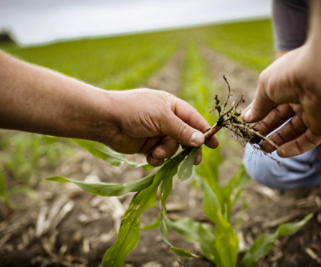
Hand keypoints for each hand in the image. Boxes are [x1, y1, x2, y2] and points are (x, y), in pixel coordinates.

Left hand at [101, 89, 218, 165]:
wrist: (106, 120)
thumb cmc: (135, 111)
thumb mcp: (162, 118)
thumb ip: (182, 130)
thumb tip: (201, 140)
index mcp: (171, 106)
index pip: (193, 119)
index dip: (204, 132)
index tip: (214, 145)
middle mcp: (166, 120)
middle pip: (186, 137)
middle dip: (189, 149)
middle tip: (195, 161)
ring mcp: (156, 133)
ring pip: (172, 148)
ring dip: (167, 152)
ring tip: (157, 151)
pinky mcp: (147, 146)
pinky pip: (159, 156)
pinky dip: (156, 158)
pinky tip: (150, 155)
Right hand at [242, 46, 320, 156]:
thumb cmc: (291, 76)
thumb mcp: (266, 87)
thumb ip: (258, 105)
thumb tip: (247, 119)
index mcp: (288, 84)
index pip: (271, 103)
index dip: (259, 114)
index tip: (247, 124)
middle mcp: (301, 98)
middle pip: (281, 118)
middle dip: (266, 129)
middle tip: (253, 140)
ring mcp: (314, 112)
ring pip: (294, 131)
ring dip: (278, 140)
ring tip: (263, 149)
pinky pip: (309, 140)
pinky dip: (296, 147)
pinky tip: (281, 153)